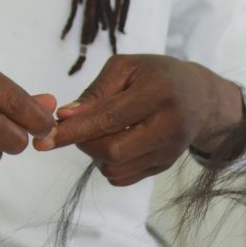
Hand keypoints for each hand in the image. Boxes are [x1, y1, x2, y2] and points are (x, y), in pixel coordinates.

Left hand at [41, 54, 243, 186]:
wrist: (200, 97)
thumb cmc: (157, 75)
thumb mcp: (127, 68)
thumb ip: (96, 92)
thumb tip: (66, 117)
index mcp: (159, 93)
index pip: (111, 118)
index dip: (75, 130)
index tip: (45, 137)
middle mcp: (170, 125)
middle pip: (113, 151)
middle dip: (84, 143)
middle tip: (77, 128)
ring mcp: (170, 151)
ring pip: (116, 169)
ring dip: (96, 155)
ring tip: (101, 134)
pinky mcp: (165, 166)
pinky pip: (123, 178)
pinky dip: (108, 165)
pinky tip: (115, 144)